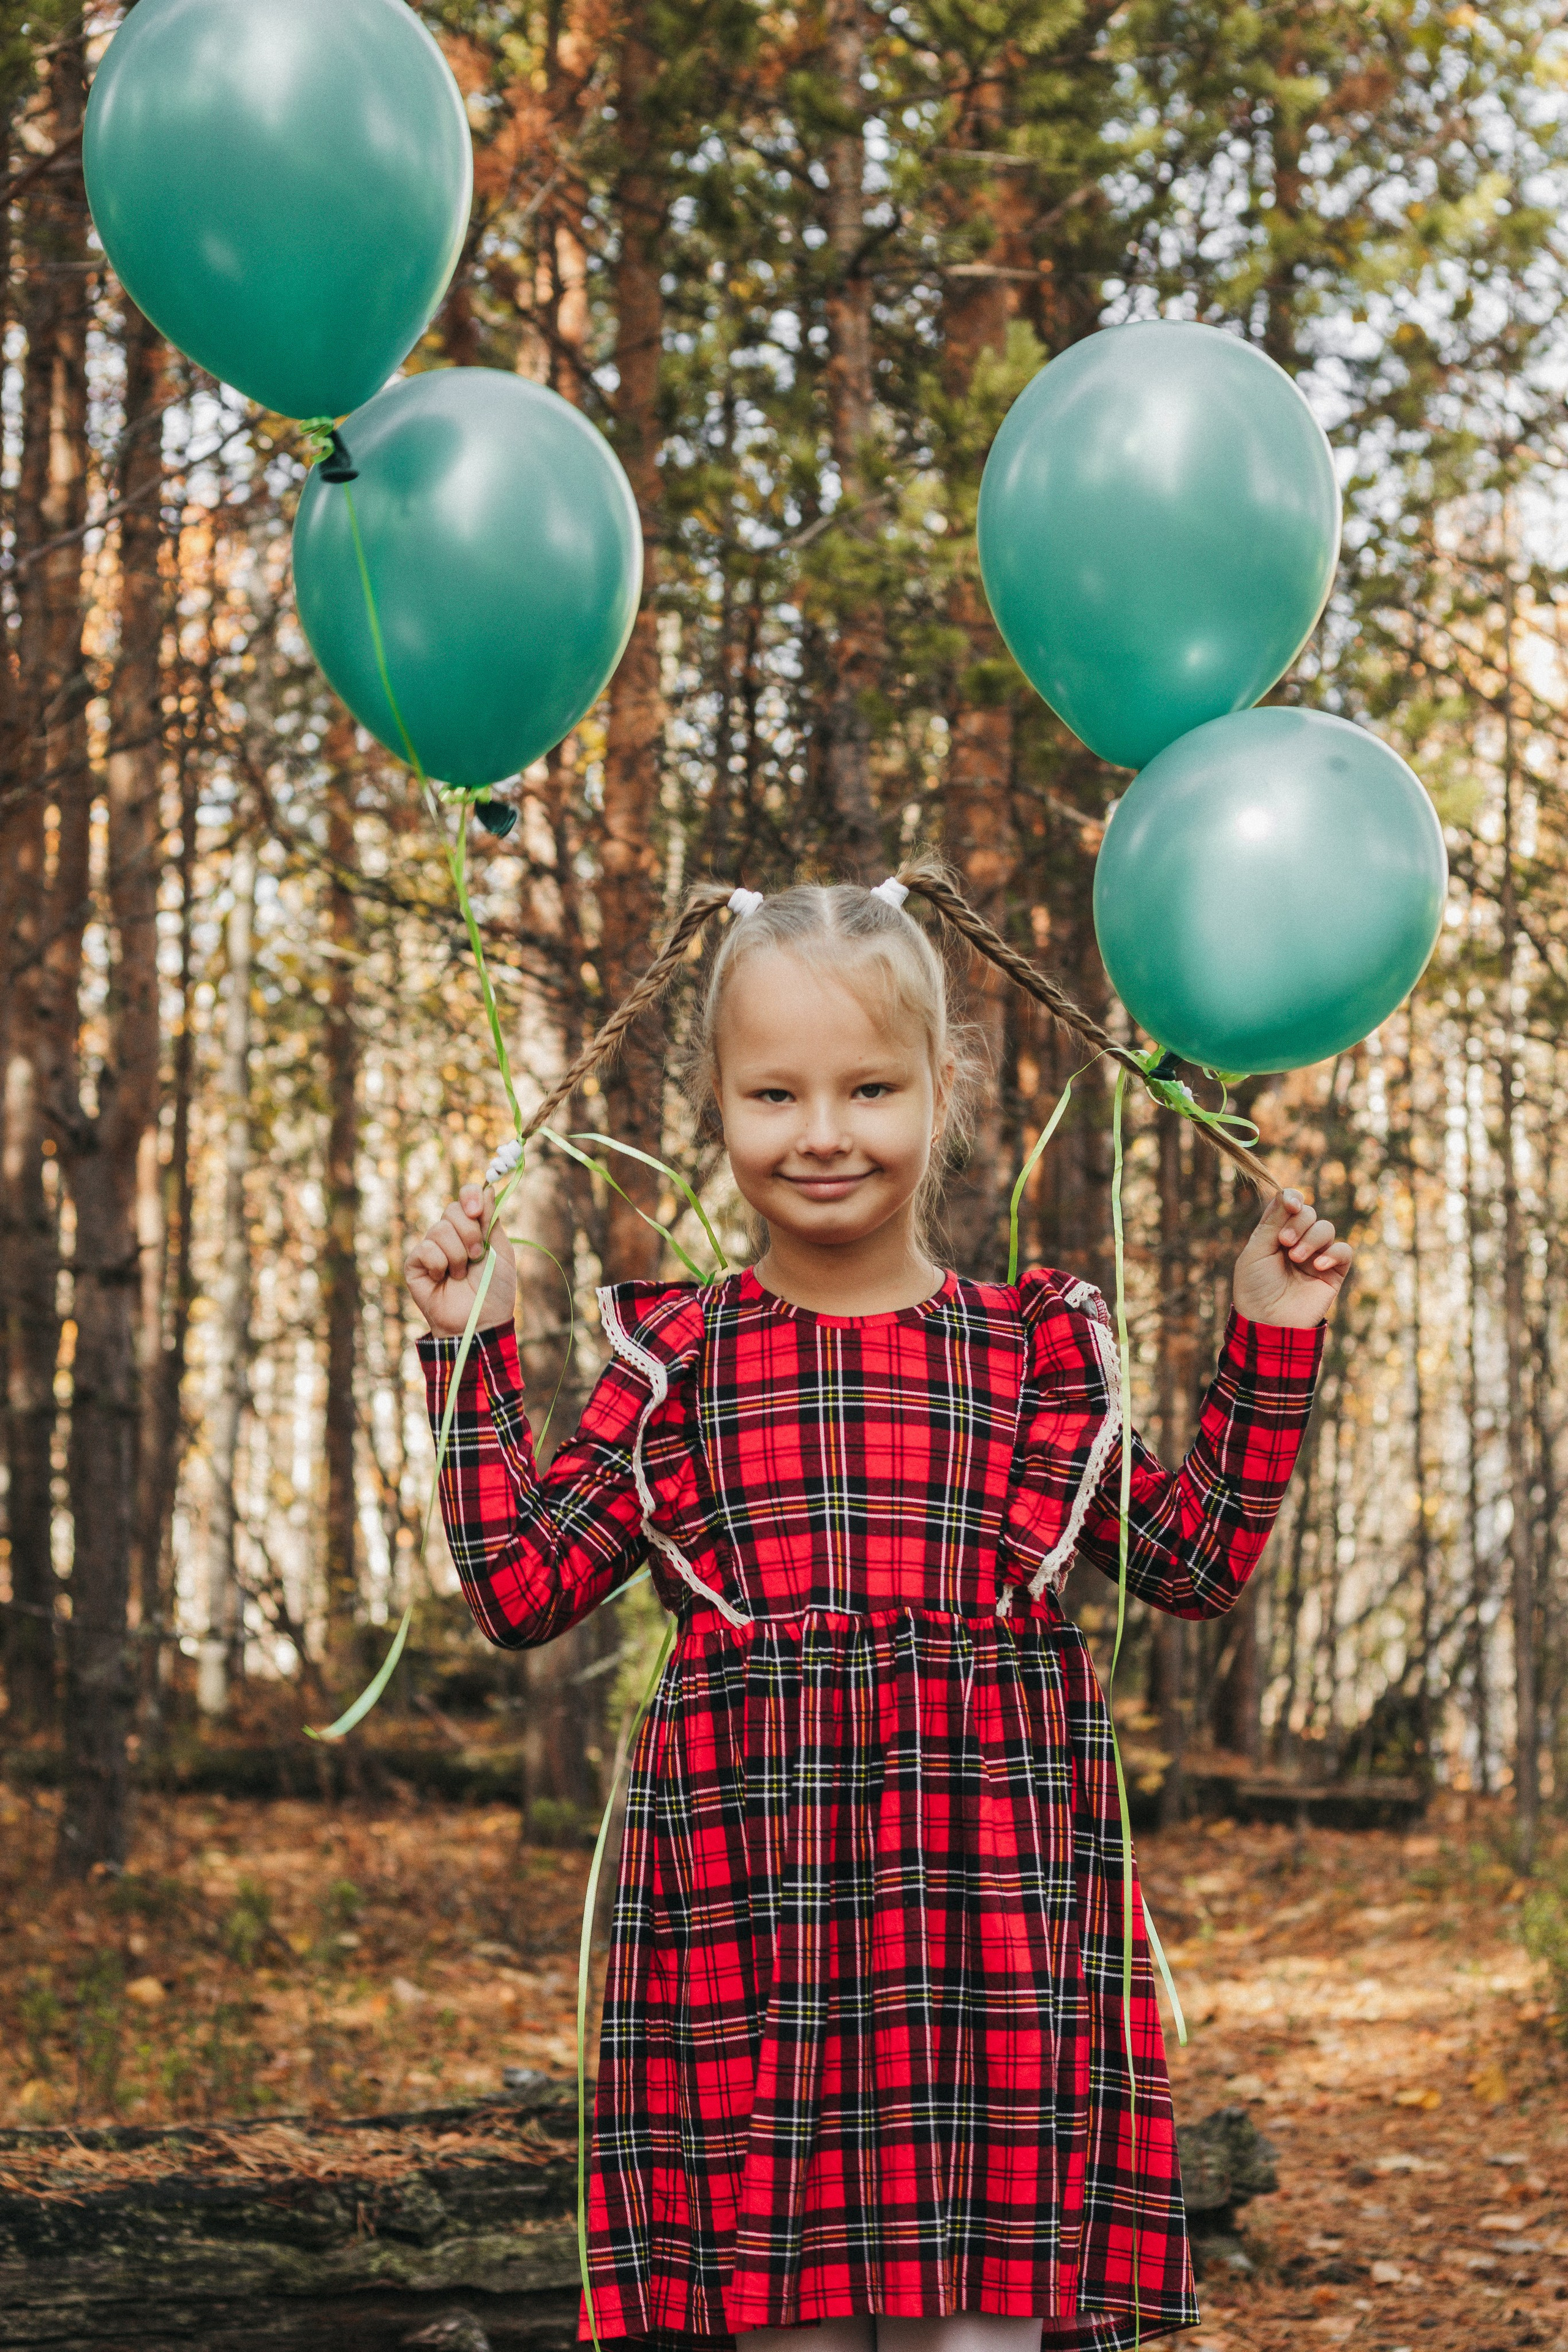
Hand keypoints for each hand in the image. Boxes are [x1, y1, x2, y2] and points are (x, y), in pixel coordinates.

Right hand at [405, 1184, 516, 1336]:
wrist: (481, 1321)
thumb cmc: (494, 1290)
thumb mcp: (500, 1251)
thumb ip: (492, 1221)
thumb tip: (489, 1189)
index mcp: (472, 1228)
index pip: (467, 1196)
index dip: (470, 1196)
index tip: (477, 1211)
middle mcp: (450, 1234)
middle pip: (452, 1209)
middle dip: (469, 1233)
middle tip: (477, 1256)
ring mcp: (431, 1248)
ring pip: (439, 1230)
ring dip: (458, 1255)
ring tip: (462, 1275)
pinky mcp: (415, 1264)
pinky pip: (425, 1249)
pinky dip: (440, 1265)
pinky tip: (443, 1280)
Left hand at [1231, 1188, 1351, 1329]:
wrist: (1268, 1323)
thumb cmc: (1255, 1289)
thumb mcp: (1255, 1252)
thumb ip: (1272, 1223)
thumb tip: (1287, 1194)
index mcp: (1275, 1234)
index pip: (1290, 1204)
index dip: (1293, 1198)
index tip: (1291, 1204)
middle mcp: (1297, 1242)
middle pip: (1309, 1213)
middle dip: (1299, 1223)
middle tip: (1285, 1242)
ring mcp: (1316, 1256)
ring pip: (1326, 1229)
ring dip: (1312, 1238)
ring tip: (1297, 1258)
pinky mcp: (1333, 1273)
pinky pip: (1344, 1251)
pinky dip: (1334, 1253)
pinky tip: (1317, 1266)